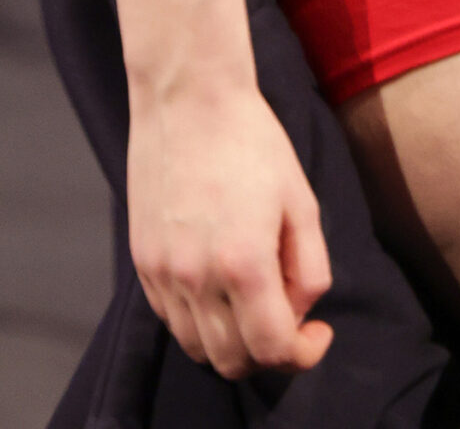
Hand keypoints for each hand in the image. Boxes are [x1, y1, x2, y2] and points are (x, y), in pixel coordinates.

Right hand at [127, 80, 333, 377]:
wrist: (189, 97)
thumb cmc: (252, 141)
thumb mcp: (302, 201)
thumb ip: (309, 268)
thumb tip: (300, 312)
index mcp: (244, 262)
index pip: (272, 349)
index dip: (303, 354)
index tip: (317, 333)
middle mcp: (196, 277)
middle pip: (232, 361)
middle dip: (268, 353)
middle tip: (289, 320)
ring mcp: (163, 273)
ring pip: (197, 348)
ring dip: (231, 342)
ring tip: (254, 302)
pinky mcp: (141, 262)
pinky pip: (171, 319)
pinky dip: (199, 321)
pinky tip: (220, 285)